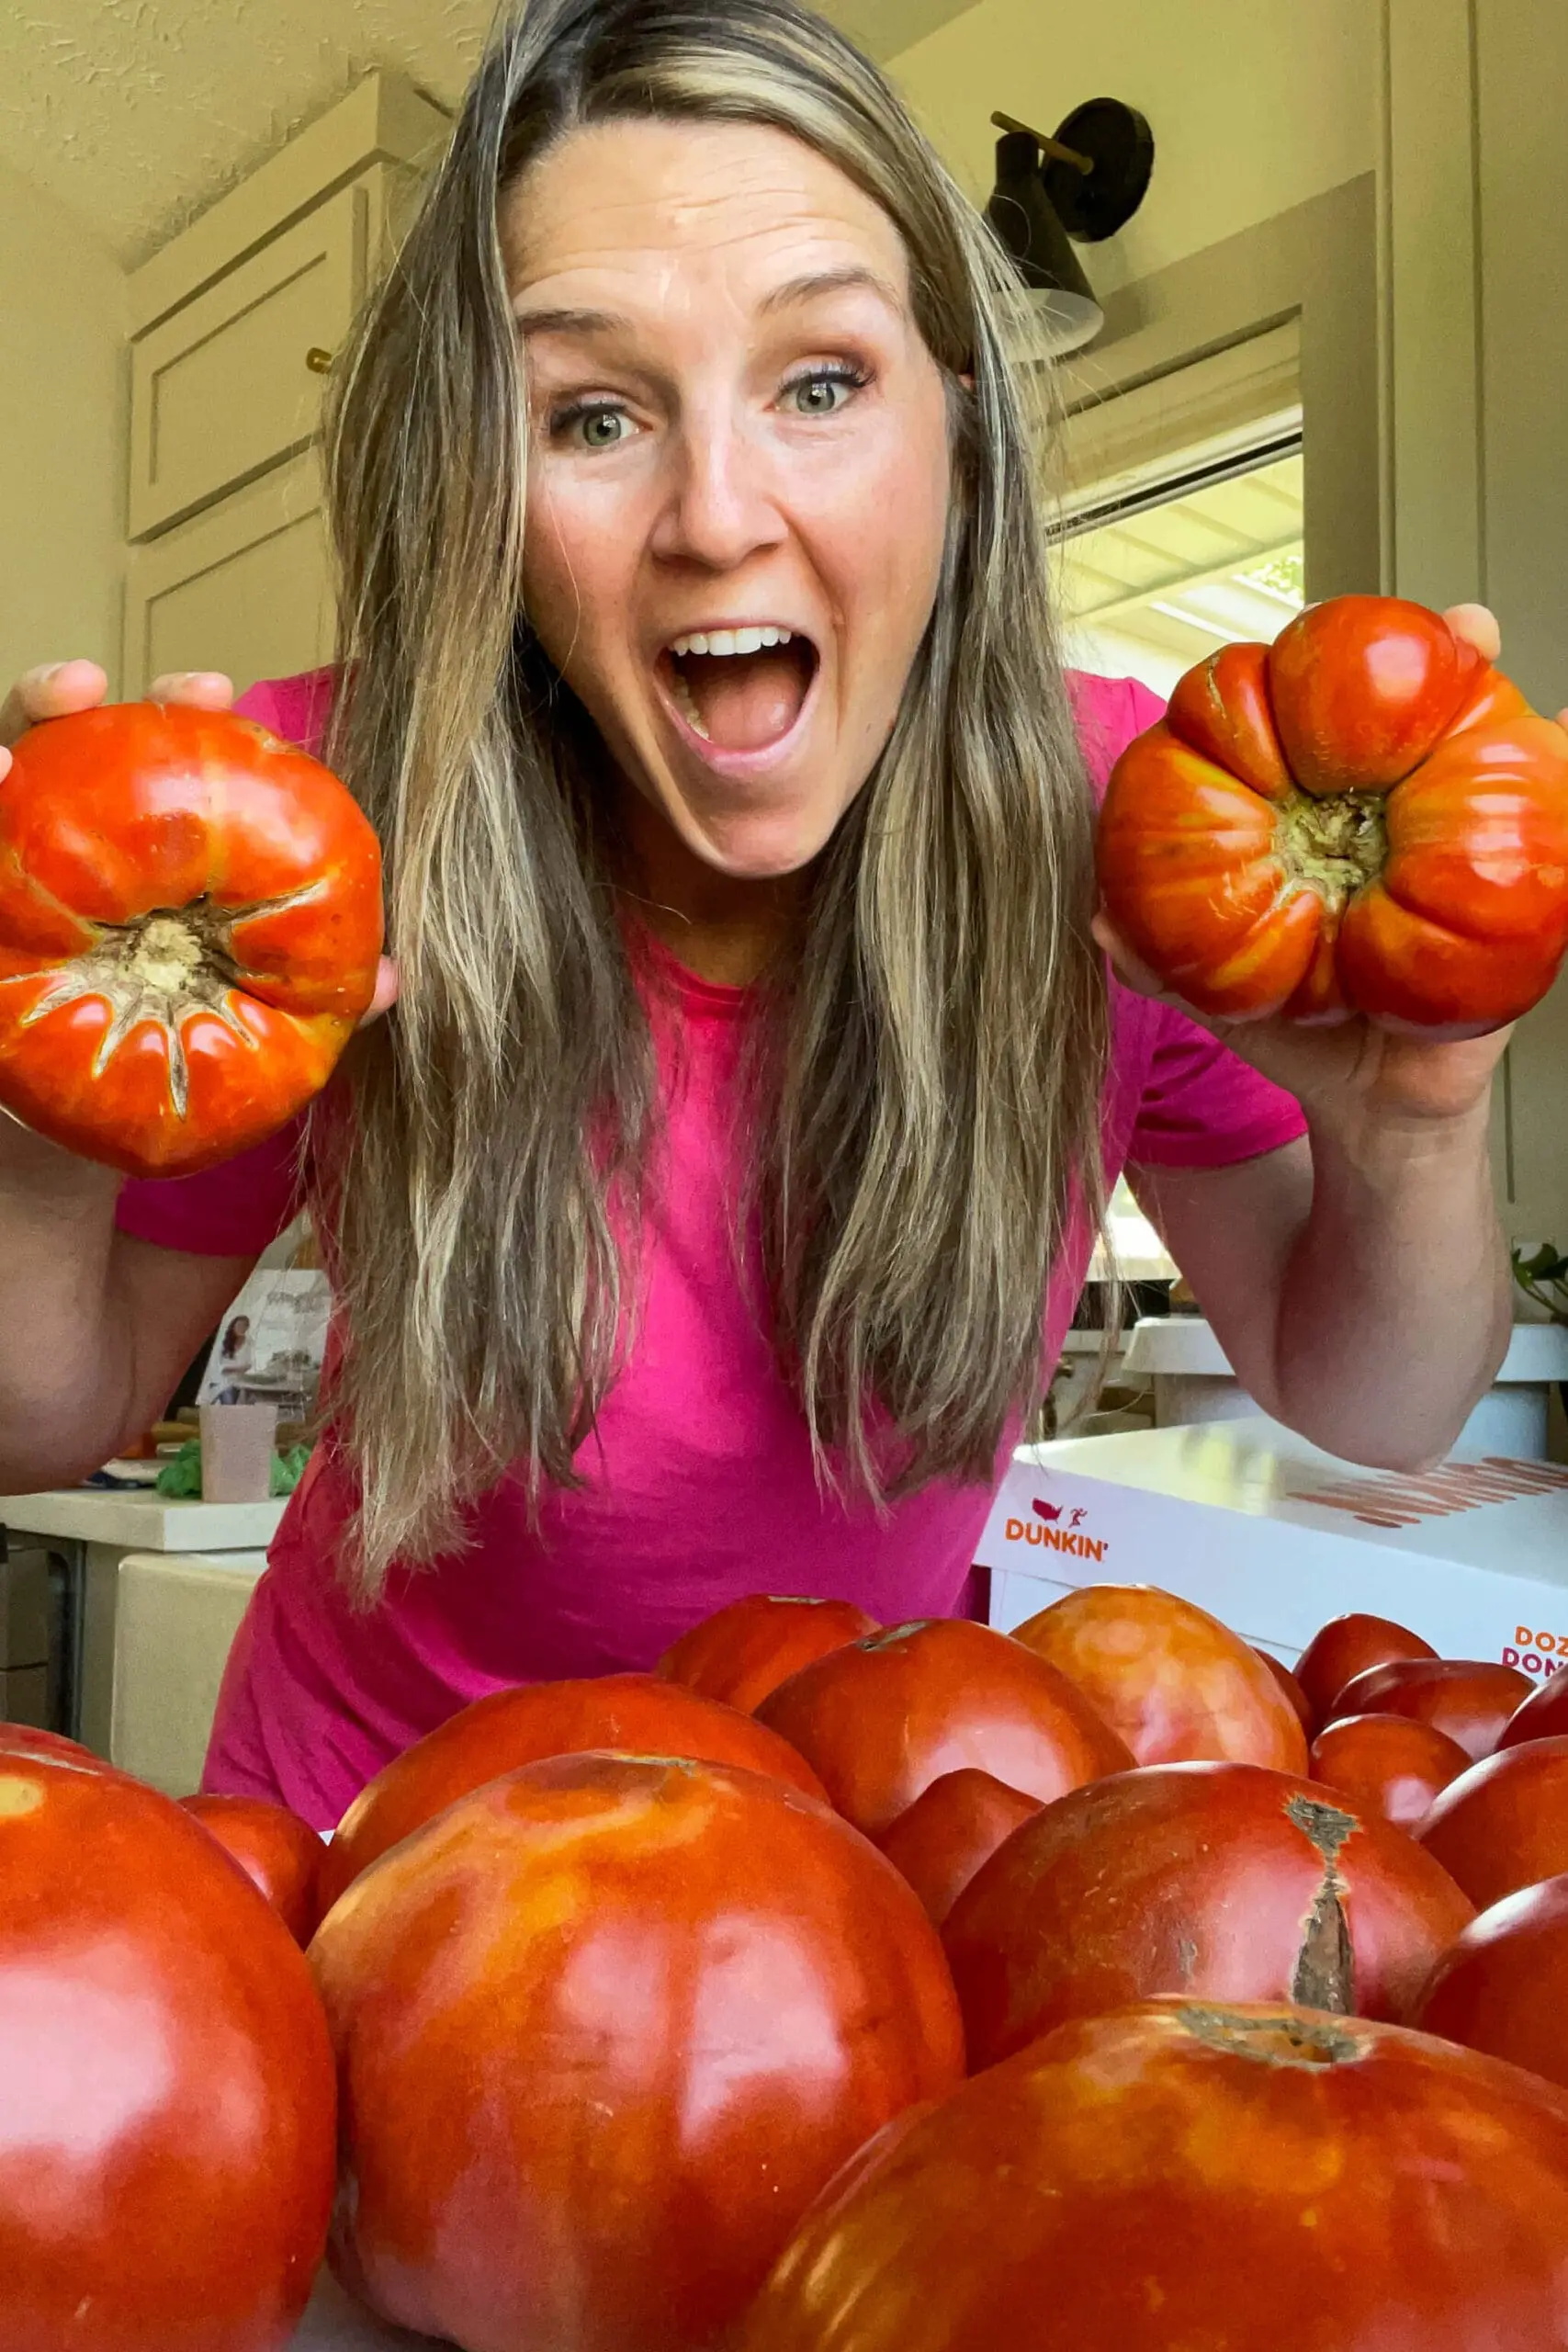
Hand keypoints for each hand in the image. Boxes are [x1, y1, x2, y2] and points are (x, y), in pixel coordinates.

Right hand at [0, 659, 398, 1026]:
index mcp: (133, 848)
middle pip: (51, 747)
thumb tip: (394, 980)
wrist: (69, 1145)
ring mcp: (6, 879)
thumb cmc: (162, 1060)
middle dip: (65, 698)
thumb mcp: (245, 1027)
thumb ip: (310, 994)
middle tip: (87, 686)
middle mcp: (54, 847)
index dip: (176, 715)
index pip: (146, 757)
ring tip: (1, 759)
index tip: (214, 693)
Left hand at [1095, 602, 1536, 1134]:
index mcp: (1327, 821)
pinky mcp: (1519, 903)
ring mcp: (1466, 855)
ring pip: (1501, 759)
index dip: (1335, 668)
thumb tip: (1098, 919)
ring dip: (1514, 707)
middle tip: (1469, 630)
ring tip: (1516, 667)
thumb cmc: (1298, 1031)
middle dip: (1454, 655)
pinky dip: (1563, 792)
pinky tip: (1566, 741)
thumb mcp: (1214, 992)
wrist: (1367, 1109)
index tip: (1333, 632)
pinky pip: (1554, 843)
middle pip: (1433, 717)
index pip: (1333, 723)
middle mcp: (1399, 821)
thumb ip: (1156, 954)